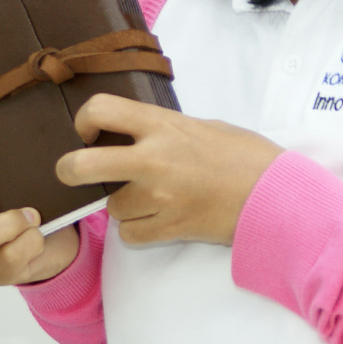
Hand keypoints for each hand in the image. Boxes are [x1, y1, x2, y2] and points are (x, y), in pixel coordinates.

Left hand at [57, 95, 282, 245]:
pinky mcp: (167, 230)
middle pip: (81, 165)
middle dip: (69, 169)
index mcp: (162, 124)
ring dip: (123, 205)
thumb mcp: (202, 125)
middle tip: (73, 170)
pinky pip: (131, 234)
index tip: (90, 131)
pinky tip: (160, 218)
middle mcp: (153, 159)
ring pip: (111, 207)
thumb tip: (136, 134)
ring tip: (149, 197)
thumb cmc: (243, 154)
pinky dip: (139, 230)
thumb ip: (164, 129)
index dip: (85, 120)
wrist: (273, 194)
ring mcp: (158, 198)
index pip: (100, 109)